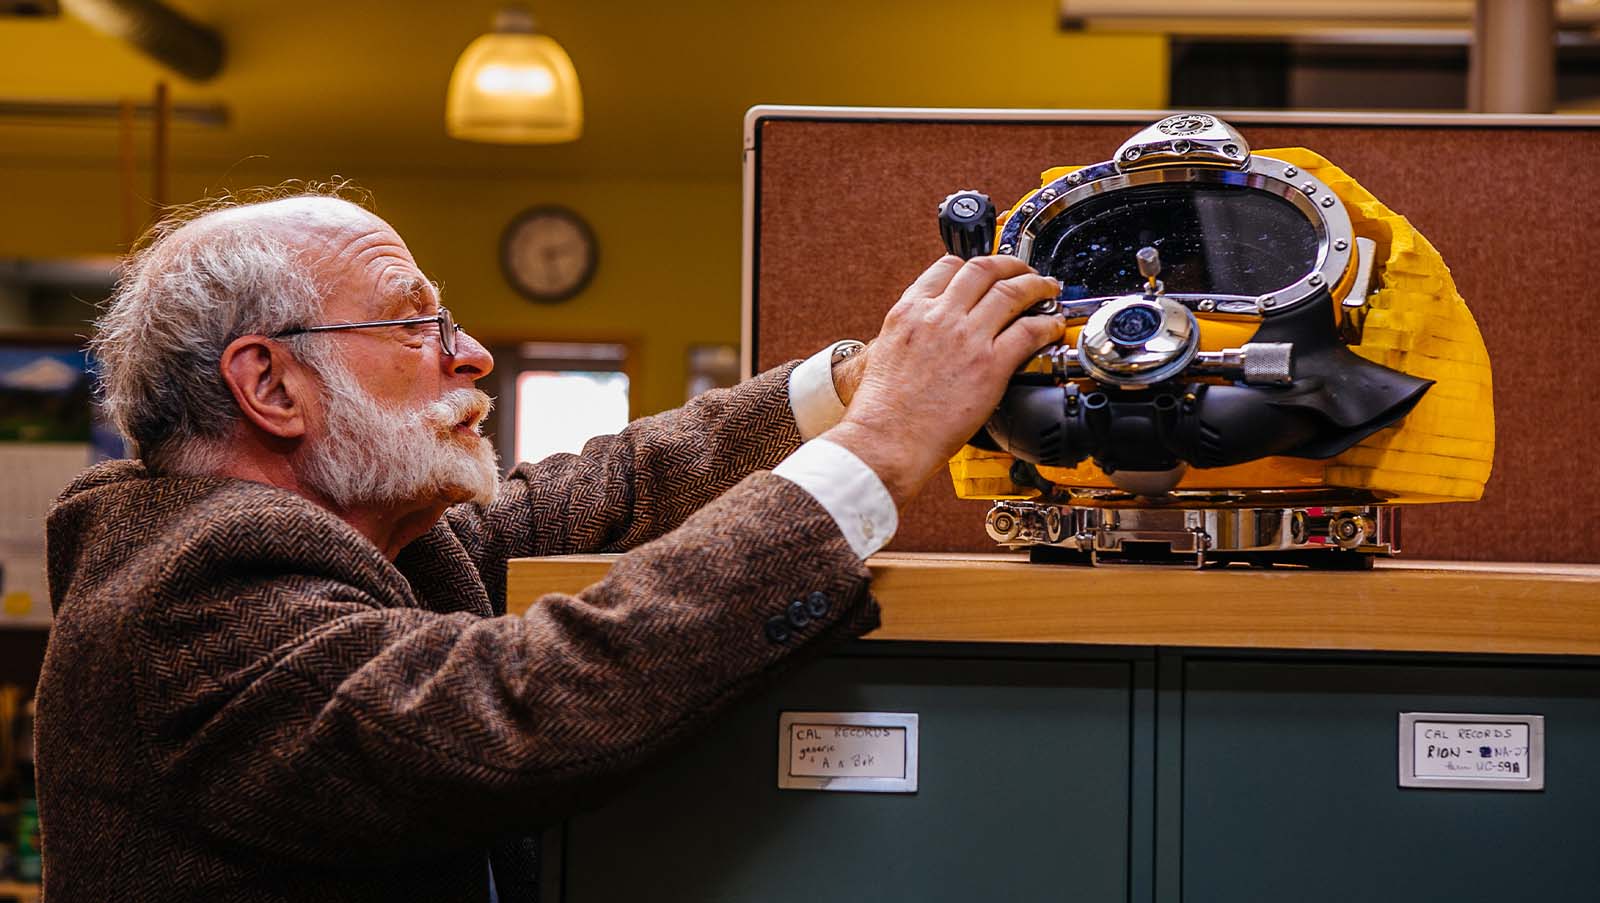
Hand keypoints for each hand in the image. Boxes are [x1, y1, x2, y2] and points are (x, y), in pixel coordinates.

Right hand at [823, 255, 1063, 506]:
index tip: (984, 272)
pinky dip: (1047, 324)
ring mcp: (967, 338)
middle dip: (1011, 264)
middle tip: (1023, 271)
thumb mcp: (883, 353)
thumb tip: (926, 335)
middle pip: (984, 269)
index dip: (972, 264)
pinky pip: (1029, 332)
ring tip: (1048, 289)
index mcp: (909, 311)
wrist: (887, 439)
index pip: (947, 267)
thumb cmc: (883, 410)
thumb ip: (910, 334)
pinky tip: (1053, 327)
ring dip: (1036, 285)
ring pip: (1012, 292)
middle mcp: (939, 316)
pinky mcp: (990, 365)